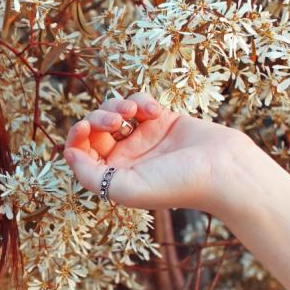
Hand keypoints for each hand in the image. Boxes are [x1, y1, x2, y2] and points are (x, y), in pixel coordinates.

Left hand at [62, 91, 253, 212]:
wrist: (223, 170)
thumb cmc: (175, 185)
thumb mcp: (123, 188)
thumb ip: (89, 175)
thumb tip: (67, 154)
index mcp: (112, 175)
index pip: (80, 152)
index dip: (76, 136)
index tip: (85, 126)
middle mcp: (125, 157)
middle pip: (94, 128)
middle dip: (98, 118)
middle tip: (116, 121)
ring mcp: (143, 137)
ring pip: (112, 111)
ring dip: (115, 105)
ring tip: (132, 112)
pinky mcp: (162, 120)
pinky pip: (138, 101)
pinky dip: (141, 101)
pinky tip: (155, 112)